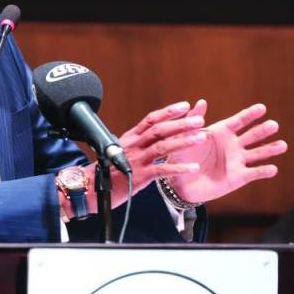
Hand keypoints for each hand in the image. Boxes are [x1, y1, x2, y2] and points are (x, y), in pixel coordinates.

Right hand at [79, 101, 212, 214]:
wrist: (91, 187)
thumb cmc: (106, 170)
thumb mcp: (121, 151)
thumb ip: (137, 144)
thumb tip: (152, 137)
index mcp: (130, 138)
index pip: (151, 119)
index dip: (168, 112)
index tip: (185, 106)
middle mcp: (133, 146)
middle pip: (159, 130)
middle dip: (181, 123)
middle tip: (199, 120)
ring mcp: (136, 160)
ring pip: (162, 146)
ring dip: (184, 140)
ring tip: (201, 137)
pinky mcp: (139, 176)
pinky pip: (162, 170)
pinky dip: (179, 168)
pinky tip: (193, 167)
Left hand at [163, 102, 286, 203]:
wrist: (180, 182)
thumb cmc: (181, 156)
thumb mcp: (185, 136)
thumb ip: (193, 120)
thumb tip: (202, 102)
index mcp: (221, 132)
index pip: (239, 121)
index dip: (250, 115)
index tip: (262, 107)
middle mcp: (233, 145)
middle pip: (252, 135)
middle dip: (263, 130)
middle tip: (274, 125)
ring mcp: (237, 161)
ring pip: (258, 153)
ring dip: (270, 149)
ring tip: (282, 145)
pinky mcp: (239, 177)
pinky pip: (254, 173)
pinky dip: (263, 171)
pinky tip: (272, 168)